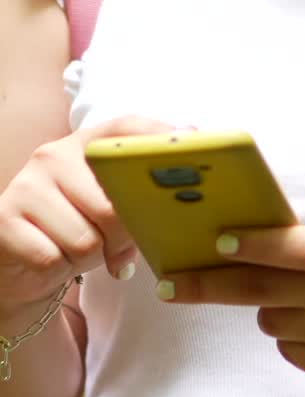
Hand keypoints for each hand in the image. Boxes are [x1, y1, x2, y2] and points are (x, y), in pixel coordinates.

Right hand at [0, 115, 185, 318]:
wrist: (20, 261)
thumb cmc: (77, 227)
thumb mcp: (110, 205)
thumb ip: (138, 193)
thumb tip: (189, 197)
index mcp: (85, 143)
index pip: (127, 127)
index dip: (160, 137)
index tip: (193, 147)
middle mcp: (53, 155)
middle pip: (111, 205)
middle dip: (122, 238)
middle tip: (119, 249)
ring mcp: (26, 185)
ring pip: (84, 238)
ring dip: (89, 258)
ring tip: (79, 251)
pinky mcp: (4, 220)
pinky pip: (52, 257)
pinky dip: (59, 270)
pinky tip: (54, 260)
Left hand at [158, 225, 304, 394]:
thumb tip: (249, 247)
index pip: (296, 246)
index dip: (257, 242)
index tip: (218, 239)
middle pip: (260, 289)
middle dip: (208, 285)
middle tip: (169, 283)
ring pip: (272, 320)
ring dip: (276, 308)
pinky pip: (291, 349)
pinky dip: (298, 337)